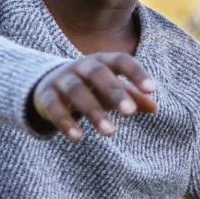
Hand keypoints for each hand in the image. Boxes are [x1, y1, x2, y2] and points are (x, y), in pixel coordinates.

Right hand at [28, 52, 157, 141]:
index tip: (151, 89)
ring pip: (76, 92)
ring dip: (93, 112)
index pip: (121, 61)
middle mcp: (81, 67)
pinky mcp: (45, 96)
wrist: (49, 85)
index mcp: (102, 61)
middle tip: (130, 112)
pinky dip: (64, 122)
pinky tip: (77, 137)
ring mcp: (61, 80)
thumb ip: (132, 97)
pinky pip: (54, 107)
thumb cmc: (91, 87)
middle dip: (114, 91)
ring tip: (110, 133)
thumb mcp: (112, 89)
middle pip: (98, 73)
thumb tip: (154, 107)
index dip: (136, 74)